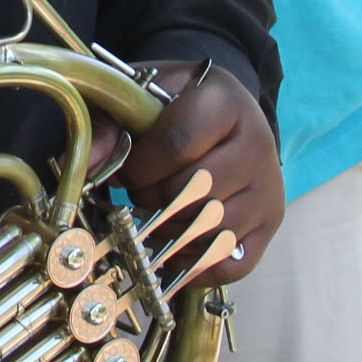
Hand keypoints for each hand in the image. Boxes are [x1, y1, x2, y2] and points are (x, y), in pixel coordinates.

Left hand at [115, 64, 284, 284]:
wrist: (225, 113)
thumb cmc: (176, 105)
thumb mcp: (142, 97)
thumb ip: (111, 124)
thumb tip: (90, 165)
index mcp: (225, 102)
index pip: (178, 144)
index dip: (140, 166)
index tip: (125, 168)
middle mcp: (258, 142)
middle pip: (193, 192)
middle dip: (151, 198)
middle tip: (140, 189)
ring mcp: (269, 186)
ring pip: (211, 230)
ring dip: (169, 232)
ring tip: (156, 211)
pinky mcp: (271, 222)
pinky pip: (232, 263)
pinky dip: (195, 264)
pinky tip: (175, 245)